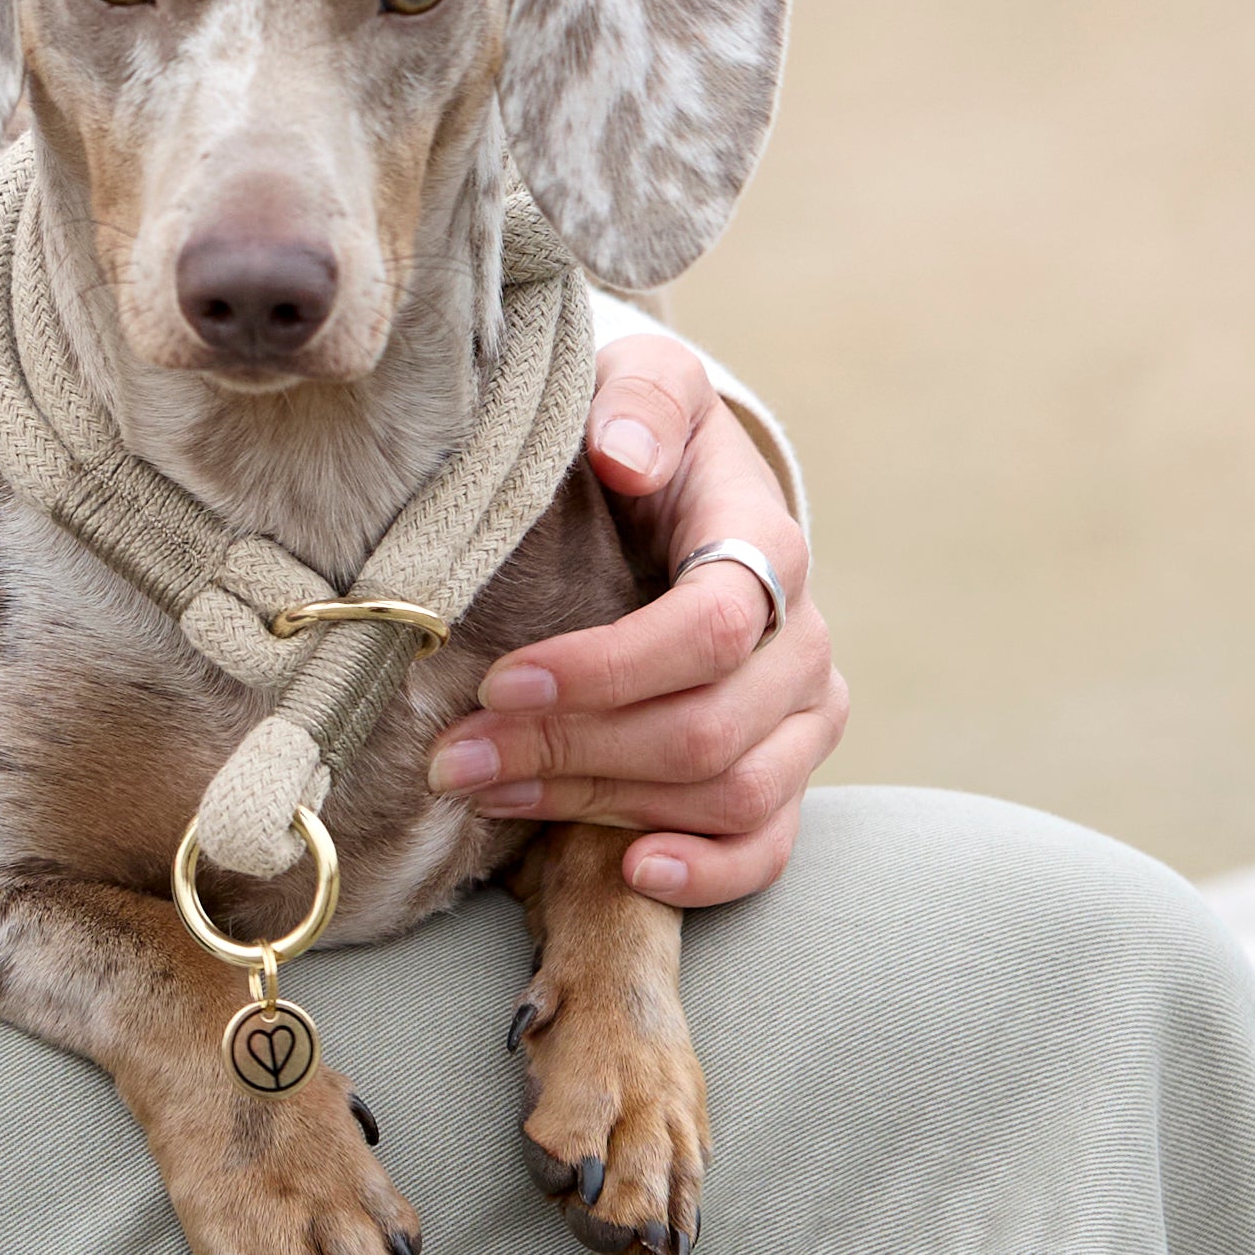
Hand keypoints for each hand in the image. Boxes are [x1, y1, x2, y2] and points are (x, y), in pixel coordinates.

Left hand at [426, 327, 845, 907]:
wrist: (672, 497)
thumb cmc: (638, 440)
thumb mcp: (639, 384)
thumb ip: (639, 399)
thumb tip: (623, 456)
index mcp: (765, 546)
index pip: (712, 628)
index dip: (607, 668)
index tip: (501, 680)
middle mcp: (801, 643)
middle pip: (708, 730)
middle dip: (572, 749)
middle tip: (453, 755)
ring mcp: (801, 719)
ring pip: (731, 795)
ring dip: (599, 805)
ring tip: (486, 789)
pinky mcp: (785, 776)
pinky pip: (768, 846)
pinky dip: (706, 870)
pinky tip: (630, 868)